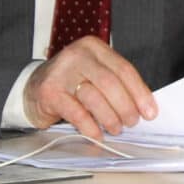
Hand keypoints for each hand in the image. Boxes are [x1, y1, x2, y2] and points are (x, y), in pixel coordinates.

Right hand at [23, 36, 156, 140]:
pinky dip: (90, 127)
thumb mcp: (94, 75)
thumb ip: (116, 85)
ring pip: (95, 97)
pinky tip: (97, 135)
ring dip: (110, 118)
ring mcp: (61, 72)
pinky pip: (77, 113)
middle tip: (131, 123)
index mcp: (94, 47)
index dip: (140, 93)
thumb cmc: (71, 84)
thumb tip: (143, 107)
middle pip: (111, 83)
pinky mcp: (49, 91)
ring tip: (115, 129)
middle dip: (126, 107)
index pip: (124, 69)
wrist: (33, 89)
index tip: (150, 112)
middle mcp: (77, 55)